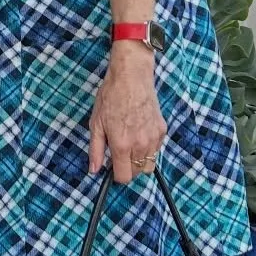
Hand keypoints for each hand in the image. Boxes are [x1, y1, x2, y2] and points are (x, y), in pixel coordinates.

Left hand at [90, 44, 166, 184]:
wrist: (131, 77)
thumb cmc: (111, 97)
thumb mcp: (96, 124)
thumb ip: (96, 150)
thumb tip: (94, 170)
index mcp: (122, 145)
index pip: (124, 177)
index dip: (116, 175)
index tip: (112, 167)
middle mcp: (140, 145)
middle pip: (137, 172)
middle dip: (127, 167)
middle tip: (118, 152)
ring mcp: (154, 138)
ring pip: (149, 164)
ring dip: (139, 159)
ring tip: (129, 142)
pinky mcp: (162, 130)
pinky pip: (156, 150)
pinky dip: (148, 148)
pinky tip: (138, 132)